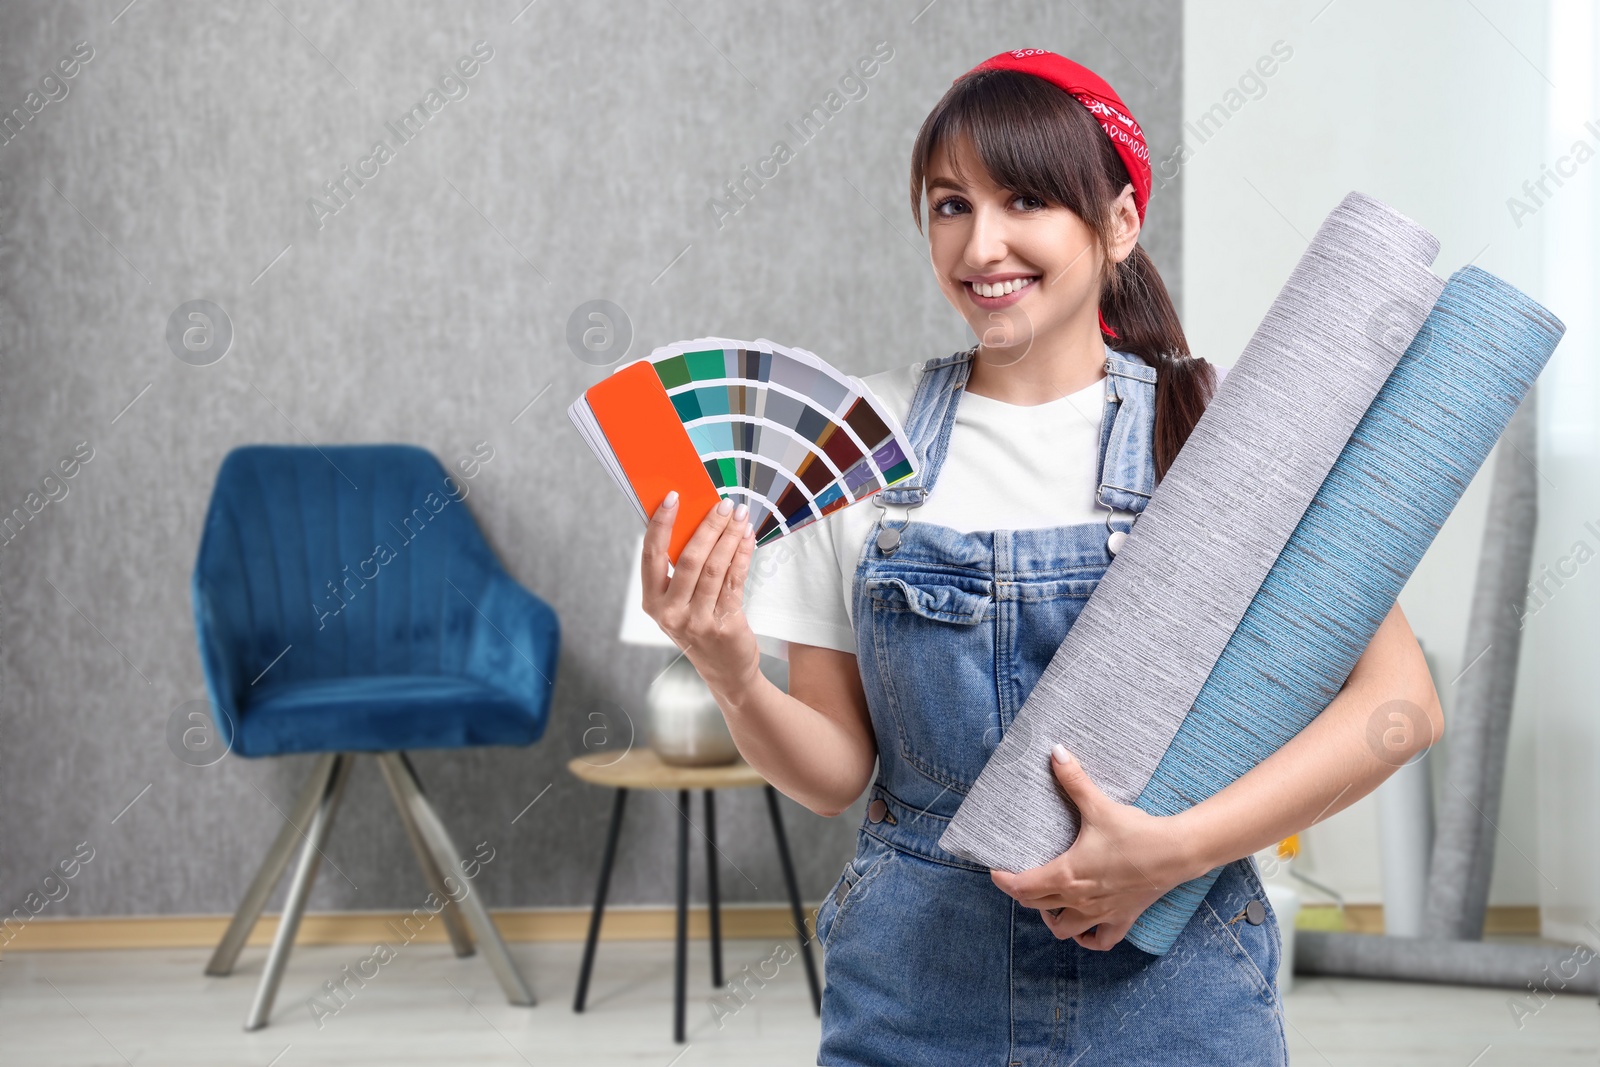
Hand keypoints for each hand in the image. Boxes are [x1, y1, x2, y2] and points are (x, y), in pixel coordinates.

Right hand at [640, 491, 760, 696]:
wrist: (725, 672)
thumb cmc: (700, 627)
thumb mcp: (679, 603)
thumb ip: (681, 569)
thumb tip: (695, 520)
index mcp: (652, 602)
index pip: (650, 555)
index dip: (661, 524)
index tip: (673, 497)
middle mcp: (671, 612)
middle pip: (689, 558)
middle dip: (708, 526)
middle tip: (722, 504)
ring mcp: (698, 621)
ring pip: (715, 567)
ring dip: (730, 536)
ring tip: (740, 516)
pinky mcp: (725, 624)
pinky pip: (735, 581)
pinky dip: (742, 554)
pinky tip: (747, 538)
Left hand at [989, 744, 1195, 950]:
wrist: (1176, 852)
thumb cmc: (1135, 832)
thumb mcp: (1099, 805)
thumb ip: (1074, 780)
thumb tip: (1056, 751)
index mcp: (1067, 875)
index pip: (1022, 887)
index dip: (1004, 881)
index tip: (995, 871)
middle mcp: (1079, 900)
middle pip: (1037, 906)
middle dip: (1024, 894)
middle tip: (1021, 876)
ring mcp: (1100, 914)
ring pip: (1064, 929)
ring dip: (1051, 918)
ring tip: (1050, 902)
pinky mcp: (1122, 918)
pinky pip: (1100, 940)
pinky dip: (1087, 938)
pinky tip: (1083, 927)